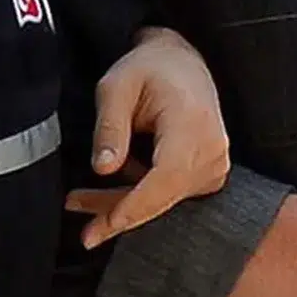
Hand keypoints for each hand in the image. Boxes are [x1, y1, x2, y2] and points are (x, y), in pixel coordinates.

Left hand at [70, 27, 230, 247]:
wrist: (182, 63)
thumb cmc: (148, 69)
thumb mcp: (115, 87)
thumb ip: (109, 128)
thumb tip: (103, 170)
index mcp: (193, 125)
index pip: (167, 177)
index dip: (136, 205)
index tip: (106, 224)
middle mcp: (212, 150)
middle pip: (164, 197)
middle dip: (121, 214)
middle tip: (85, 233)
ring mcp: (215, 165)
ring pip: (165, 201)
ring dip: (124, 206)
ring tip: (81, 202)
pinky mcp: (210, 175)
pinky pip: (172, 196)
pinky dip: (141, 198)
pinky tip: (112, 191)